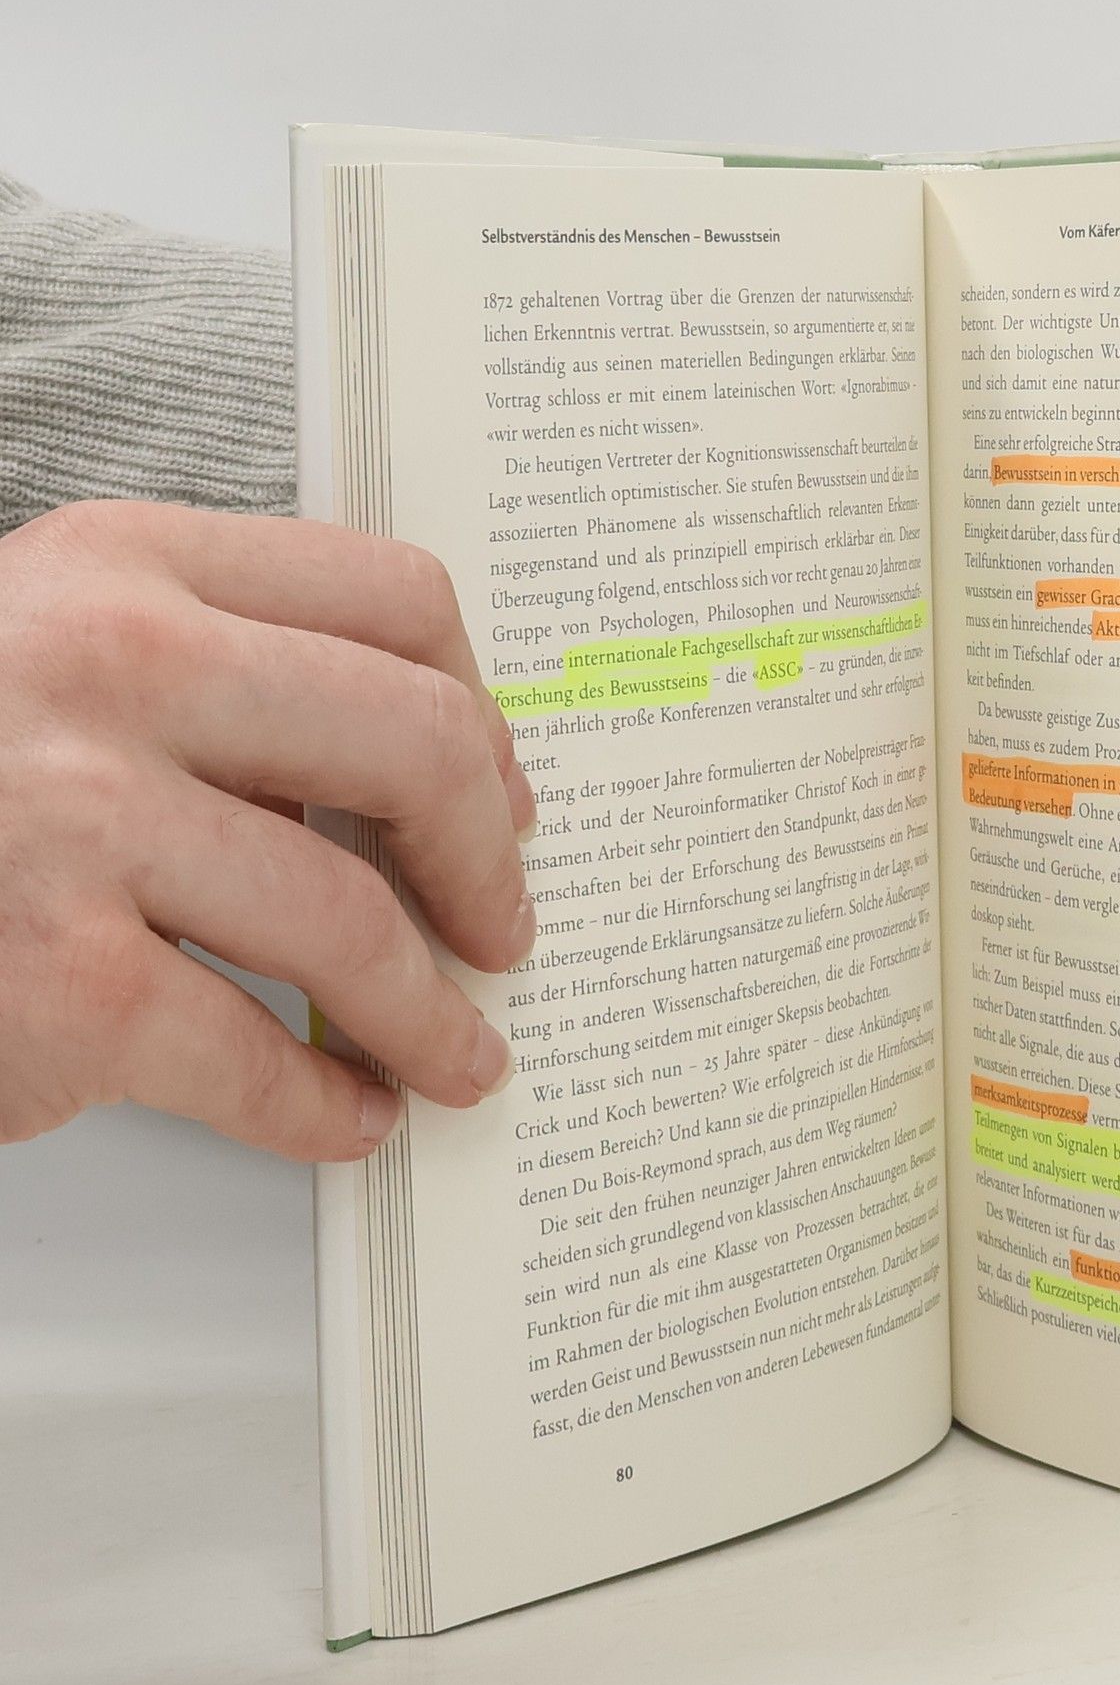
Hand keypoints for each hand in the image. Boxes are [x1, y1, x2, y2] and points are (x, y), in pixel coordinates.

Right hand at [0, 503, 536, 1157]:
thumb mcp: (52, 650)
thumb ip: (219, 672)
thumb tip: (436, 778)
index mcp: (126, 566)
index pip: (394, 595)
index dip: (484, 711)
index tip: (502, 792)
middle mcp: (107, 668)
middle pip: (414, 744)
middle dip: (487, 863)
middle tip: (505, 931)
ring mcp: (71, 822)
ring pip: (350, 921)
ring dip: (433, 1013)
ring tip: (460, 1055)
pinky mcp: (50, 984)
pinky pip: (251, 1056)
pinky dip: (323, 1106)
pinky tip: (348, 1118)